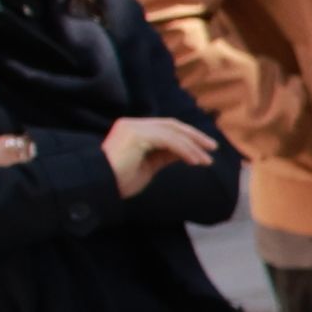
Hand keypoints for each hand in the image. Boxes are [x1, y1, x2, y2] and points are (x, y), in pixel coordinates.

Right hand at [98, 114, 217, 195]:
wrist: (98, 187)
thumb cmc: (119, 180)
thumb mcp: (149, 166)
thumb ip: (166, 156)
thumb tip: (188, 151)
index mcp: (134, 130)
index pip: (166, 128)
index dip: (187, 137)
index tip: (205, 149)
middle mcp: (133, 124)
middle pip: (171, 125)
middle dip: (194, 136)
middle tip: (213, 148)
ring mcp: (133, 127)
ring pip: (172, 132)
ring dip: (192, 147)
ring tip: (206, 161)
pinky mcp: (135, 135)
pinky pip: (167, 140)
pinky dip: (184, 150)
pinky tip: (195, 161)